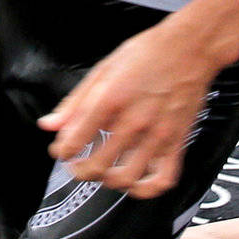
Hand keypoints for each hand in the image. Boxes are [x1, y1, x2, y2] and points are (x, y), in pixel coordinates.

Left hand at [36, 23, 219, 198]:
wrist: (190, 48)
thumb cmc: (146, 54)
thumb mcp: (102, 70)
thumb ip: (74, 102)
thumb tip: (48, 125)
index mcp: (110, 99)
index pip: (74, 141)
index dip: (61, 151)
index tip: (61, 151)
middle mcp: (133, 121)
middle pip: (97, 166)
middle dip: (79, 171)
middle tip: (77, 166)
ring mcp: (158, 134)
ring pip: (126, 178)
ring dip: (107, 181)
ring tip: (102, 173)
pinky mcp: (177, 142)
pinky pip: (163, 180)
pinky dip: (145, 190)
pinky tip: (133, 183)